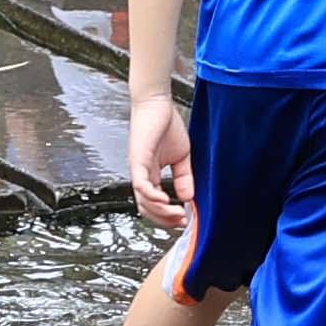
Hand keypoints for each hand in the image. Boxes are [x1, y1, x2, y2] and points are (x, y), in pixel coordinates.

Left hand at [127, 91, 194, 229]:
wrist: (157, 103)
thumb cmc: (165, 125)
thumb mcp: (181, 157)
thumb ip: (184, 178)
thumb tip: (188, 198)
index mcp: (151, 175)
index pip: (154, 204)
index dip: (168, 216)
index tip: (184, 220)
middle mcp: (141, 175)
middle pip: (146, 209)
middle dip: (164, 220)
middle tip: (181, 222)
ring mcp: (138, 169)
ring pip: (143, 201)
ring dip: (160, 213)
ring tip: (176, 215)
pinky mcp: (138, 160)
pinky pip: (140, 185)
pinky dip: (151, 197)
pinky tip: (165, 201)